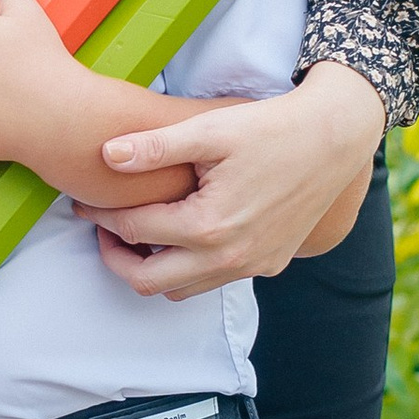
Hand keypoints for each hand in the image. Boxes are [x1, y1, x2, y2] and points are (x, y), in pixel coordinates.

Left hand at [94, 61, 386, 297]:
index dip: (99, 216)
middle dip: (116, 258)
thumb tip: (106, 155)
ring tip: (139, 233)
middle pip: (148, 281)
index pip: (133, 230)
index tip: (82, 202)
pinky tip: (183, 235)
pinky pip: (213, 281)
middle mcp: (229, 257)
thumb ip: (155, 147)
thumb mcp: (209, 129)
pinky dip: (188, 268)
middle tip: (103, 229)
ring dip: (153, 269)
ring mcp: (251, 266)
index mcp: (208, 225)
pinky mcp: (269, 264)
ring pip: (181, 290)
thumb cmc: (271, 128)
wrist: (335, 139)